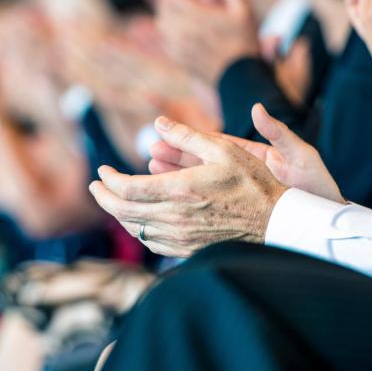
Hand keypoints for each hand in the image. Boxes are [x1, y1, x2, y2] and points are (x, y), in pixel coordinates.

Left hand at [89, 117, 287, 257]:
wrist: (274, 221)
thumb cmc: (251, 182)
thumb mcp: (223, 149)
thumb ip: (187, 136)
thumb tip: (159, 121)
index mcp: (180, 190)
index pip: (127, 189)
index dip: (108, 180)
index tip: (103, 170)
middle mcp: (175, 217)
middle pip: (123, 212)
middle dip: (103, 198)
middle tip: (97, 186)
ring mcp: (181, 237)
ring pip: (135, 229)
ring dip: (118, 214)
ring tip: (113, 200)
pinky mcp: (188, 249)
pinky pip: (152, 243)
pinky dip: (138, 230)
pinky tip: (139, 219)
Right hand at [149, 104, 343, 203]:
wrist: (325, 223)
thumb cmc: (318, 188)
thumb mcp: (302, 155)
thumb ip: (279, 133)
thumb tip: (257, 109)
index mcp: (254, 157)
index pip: (215, 145)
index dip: (189, 140)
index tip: (164, 134)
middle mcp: (242, 175)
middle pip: (202, 165)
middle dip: (175, 159)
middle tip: (149, 154)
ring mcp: (238, 194)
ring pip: (202, 186)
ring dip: (177, 180)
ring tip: (152, 174)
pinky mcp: (238, 211)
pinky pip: (209, 206)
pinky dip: (189, 203)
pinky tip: (169, 203)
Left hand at [157, 0, 259, 85]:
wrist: (240, 80)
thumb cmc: (244, 44)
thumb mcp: (244, 10)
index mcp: (194, 16)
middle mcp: (181, 31)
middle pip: (163, 6)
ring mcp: (177, 47)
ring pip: (162, 23)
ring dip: (170, 14)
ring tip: (186, 12)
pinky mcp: (178, 59)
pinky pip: (166, 39)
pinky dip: (171, 31)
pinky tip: (185, 30)